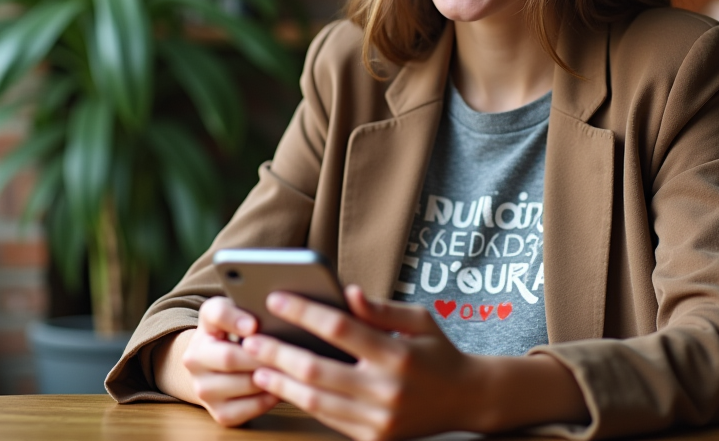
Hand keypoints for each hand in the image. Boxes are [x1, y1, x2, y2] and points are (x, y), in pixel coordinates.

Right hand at [179, 296, 280, 425]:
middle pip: (230, 357)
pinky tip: (282, 388)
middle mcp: (194, 359)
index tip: (254, 325)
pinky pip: (248, 408)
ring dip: (270, 377)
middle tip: (288, 352)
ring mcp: (203, 389)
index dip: (234, 320)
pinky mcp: (218, 413)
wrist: (213, 368)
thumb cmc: (235, 334)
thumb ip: (249, 306)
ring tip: (292, 370)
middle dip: (261, 355)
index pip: (215, 315)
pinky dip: (269, 399)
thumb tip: (275, 313)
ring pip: (243, 384)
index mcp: (204, 325)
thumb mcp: (238, 313)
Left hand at [242, 285, 482, 440]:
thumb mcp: (420, 319)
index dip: (305, 312)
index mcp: (398, 355)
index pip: (341, 329)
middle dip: (278, 351)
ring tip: (257, 364)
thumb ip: (381, 308)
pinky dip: (302, 401)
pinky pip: (328, 419)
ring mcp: (379, 420)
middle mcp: (387, 390)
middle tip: (251, 336)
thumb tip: (346, 292)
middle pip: (318, 369)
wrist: (467, 401)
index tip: (276, 298)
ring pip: (316, 400)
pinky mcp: (374, 439)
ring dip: (281, 381)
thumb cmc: (439, 352)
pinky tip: (284, 386)